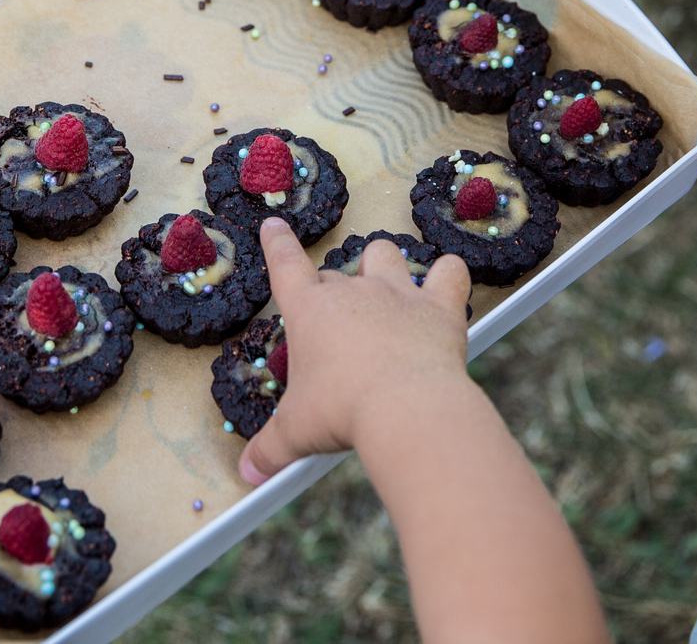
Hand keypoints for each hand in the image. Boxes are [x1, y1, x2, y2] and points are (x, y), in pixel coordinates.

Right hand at [239, 220, 472, 484]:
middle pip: (336, 276)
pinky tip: (446, 285)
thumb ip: (268, 450)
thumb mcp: (294, 434)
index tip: (274, 224)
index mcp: (310, 311)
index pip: (285, 265)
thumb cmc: (341, 414)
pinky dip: (448, 274)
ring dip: (382, 266)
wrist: (405, 407)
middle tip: (339, 336)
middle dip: (333, 296)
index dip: (277, 244)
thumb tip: (247, 473)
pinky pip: (449, 270)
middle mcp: (353, 291)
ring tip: (386, 290)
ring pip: (384, 255)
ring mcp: (398, 292)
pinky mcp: (438, 304)